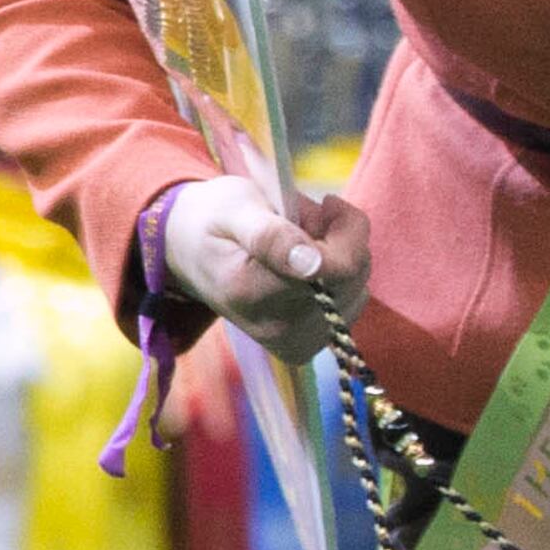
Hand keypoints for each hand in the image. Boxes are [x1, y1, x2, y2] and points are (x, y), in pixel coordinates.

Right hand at [163, 176, 370, 365]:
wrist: (193, 254)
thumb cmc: (215, 221)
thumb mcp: (232, 208)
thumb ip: (270, 235)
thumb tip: (310, 264)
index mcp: (250, 291)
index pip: (338, 268)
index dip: (344, 229)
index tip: (326, 203)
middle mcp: (275, 328)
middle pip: (353, 276)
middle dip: (339, 237)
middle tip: (304, 218)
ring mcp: (294, 342)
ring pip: (357, 286)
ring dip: (339, 254)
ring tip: (300, 240)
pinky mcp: (308, 346)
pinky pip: (351, 301)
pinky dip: (339, 276)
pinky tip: (308, 265)